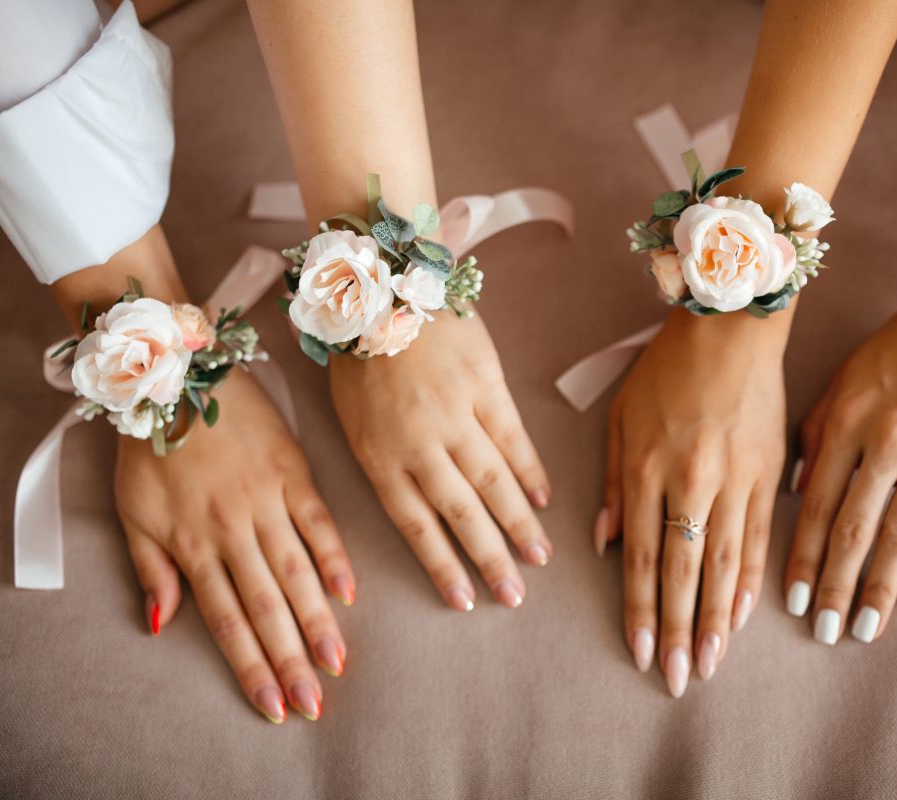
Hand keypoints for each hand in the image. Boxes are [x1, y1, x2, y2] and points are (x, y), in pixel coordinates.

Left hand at [116, 369, 354, 723]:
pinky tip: (349, 594)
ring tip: (337, 662)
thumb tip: (163, 626)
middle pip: (267, 607)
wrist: (179, 377)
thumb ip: (151, 570)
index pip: (228, 620)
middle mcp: (234, 530)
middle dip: (291, 660)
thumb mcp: (133, 512)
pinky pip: (319, 522)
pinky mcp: (294, 472)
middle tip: (314, 702)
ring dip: (318, 622)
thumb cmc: (150, 448)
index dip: (251, 666)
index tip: (272, 704)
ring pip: (297, 574)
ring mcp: (267, 500)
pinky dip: (334, 558)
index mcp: (193, 544)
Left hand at [329, 311, 551, 611]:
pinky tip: (545, 501)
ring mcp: (456, 415)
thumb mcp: (351, 413)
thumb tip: (420, 499)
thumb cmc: (360, 350)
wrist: (382, 284)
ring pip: (493, 483)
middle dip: (489, 559)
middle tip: (514, 596)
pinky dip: (530, 472)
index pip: (416, 525)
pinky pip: (512, 438)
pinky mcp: (485, 385)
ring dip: (519, 524)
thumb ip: (385, 457)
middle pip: (460, 513)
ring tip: (540, 559)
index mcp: (379, 455)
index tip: (465, 600)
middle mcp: (418, 444)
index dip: (442, 565)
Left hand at [600, 308, 786, 696]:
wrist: (733, 324)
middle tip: (677, 680)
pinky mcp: (769, 475)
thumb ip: (613, 485)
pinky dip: (750, 581)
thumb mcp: (621, 418)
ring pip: (723, 565)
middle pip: (682, 572)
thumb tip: (604, 544)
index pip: (640, 557)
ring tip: (710, 664)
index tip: (640, 653)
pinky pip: (760, 539)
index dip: (639, 610)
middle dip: (677, 631)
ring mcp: (735, 481)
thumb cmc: (667, 368)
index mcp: (647, 469)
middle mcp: (691, 483)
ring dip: (714, 620)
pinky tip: (743, 616)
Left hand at [787, 253, 896, 644]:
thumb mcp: (845, 375)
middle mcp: (884, 442)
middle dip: (832, 585)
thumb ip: (816, 432)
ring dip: (878, 587)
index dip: (800, 557)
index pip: (813, 504)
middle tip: (821, 633)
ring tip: (863, 628)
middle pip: (852, 529)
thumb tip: (794, 493)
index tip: (787, 601)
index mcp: (845, 422)